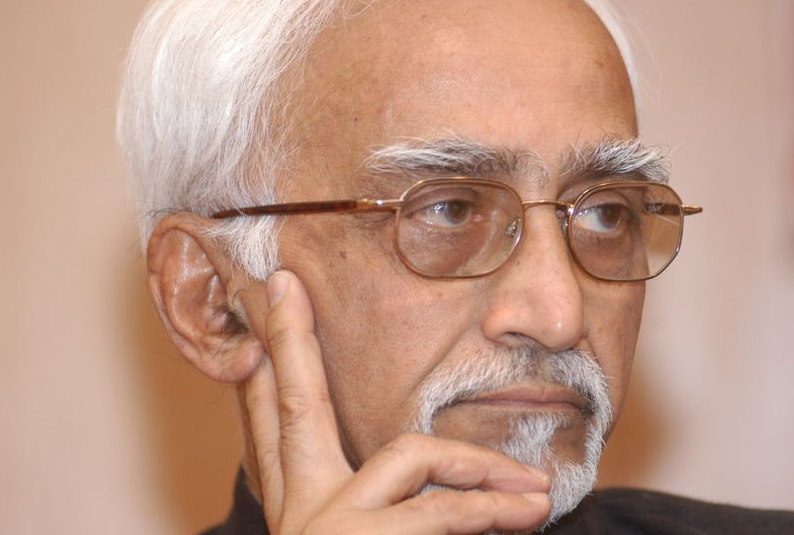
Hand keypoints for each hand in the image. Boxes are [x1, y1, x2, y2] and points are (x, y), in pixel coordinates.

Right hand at [242, 270, 551, 533]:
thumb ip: (377, 504)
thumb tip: (406, 467)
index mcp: (299, 515)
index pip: (272, 428)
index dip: (263, 367)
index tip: (262, 307)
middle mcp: (302, 515)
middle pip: (292, 408)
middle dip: (291, 340)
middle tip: (283, 284)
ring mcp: (330, 532)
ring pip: (409, 459)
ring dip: (477, 462)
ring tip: (532, 486)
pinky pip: (444, 515)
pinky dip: (491, 509)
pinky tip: (525, 511)